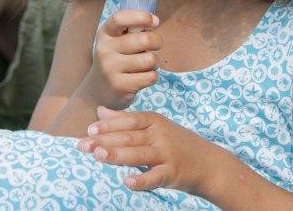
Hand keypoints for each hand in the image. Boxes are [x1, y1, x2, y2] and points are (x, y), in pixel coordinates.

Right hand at [77, 10, 161, 109]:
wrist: (98, 90)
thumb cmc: (116, 59)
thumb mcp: (115, 41)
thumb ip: (131, 30)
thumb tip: (153, 21)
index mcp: (105, 33)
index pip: (120, 18)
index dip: (141, 17)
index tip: (155, 20)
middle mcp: (104, 50)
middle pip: (143, 39)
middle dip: (157, 41)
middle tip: (156, 46)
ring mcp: (110, 69)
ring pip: (150, 59)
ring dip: (156, 61)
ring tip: (148, 63)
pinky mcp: (120, 86)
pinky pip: (150, 77)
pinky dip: (153, 76)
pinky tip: (144, 76)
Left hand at [77, 107, 217, 193]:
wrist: (209, 163)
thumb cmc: (175, 143)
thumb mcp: (154, 126)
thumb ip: (125, 119)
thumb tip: (100, 111)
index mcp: (153, 120)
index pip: (127, 120)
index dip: (107, 125)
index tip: (88, 130)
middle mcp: (159, 134)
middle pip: (128, 136)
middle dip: (104, 141)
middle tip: (83, 145)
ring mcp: (167, 153)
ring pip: (138, 154)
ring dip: (117, 155)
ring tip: (99, 156)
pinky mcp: (174, 173)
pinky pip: (156, 176)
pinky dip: (142, 180)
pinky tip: (128, 182)